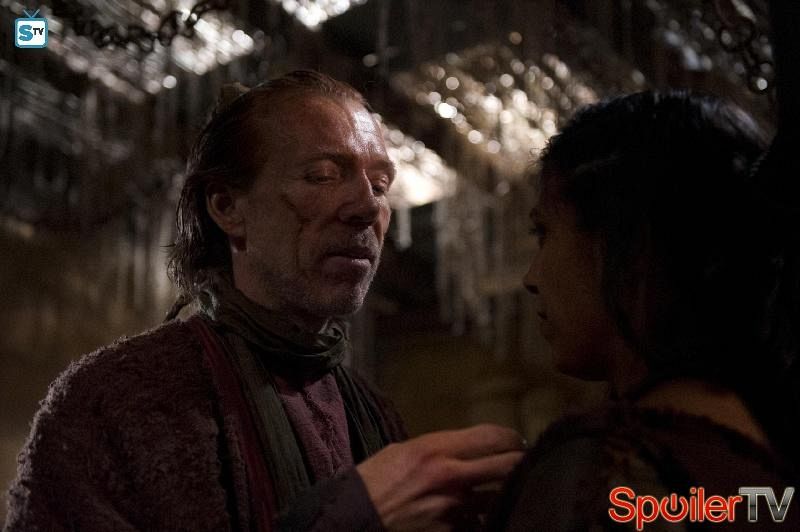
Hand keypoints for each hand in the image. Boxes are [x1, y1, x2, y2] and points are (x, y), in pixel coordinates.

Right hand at [356, 424, 524, 530]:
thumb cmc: (376, 478)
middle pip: (507, 465)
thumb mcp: (406, 450)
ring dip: (507, 492)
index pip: (492, 437)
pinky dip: (486, 519)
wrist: (356, 517)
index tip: (515, 440)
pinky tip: (487, 515)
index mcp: (436, 449)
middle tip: (522, 461)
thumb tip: (465, 449)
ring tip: (510, 489)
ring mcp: (454, 508)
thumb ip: (439, 449)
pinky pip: (481, 524)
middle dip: (520, 461)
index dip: (511, 437)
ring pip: (501, 497)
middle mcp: (450, 476)